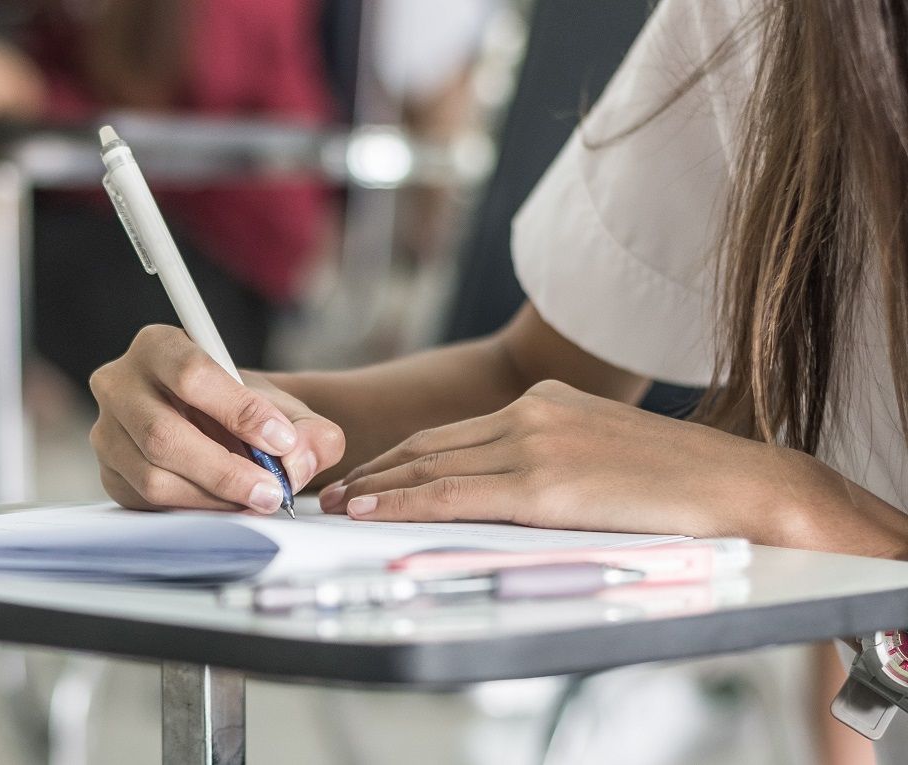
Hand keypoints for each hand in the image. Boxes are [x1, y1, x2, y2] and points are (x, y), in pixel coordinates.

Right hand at [89, 325, 344, 513]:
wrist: (218, 427)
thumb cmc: (243, 409)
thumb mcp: (283, 407)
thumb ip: (308, 429)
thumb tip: (299, 459)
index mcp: (159, 346)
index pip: (192, 375)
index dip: (239, 410)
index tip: (281, 440)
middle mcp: (120, 384)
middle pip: (163, 434)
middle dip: (226, 470)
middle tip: (272, 489)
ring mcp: (107, 432)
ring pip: (153, 475)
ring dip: (213, 496)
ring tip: (257, 499)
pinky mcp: (111, 473)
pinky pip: (147, 501)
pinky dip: (195, 509)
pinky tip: (228, 505)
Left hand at [319, 380, 883, 548]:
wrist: (741, 485)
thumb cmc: (681, 484)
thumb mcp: (602, 455)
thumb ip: (552, 462)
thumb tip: (512, 491)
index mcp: (546, 403)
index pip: (453, 433)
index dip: (401, 457)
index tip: (365, 476)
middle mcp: (532, 412)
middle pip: (430, 443)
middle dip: (374, 470)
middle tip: (332, 492)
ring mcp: (535, 442)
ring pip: (430, 465)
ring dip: (375, 487)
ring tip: (337, 506)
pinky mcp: (544, 481)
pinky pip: (452, 491)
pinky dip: (400, 501)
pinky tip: (369, 512)